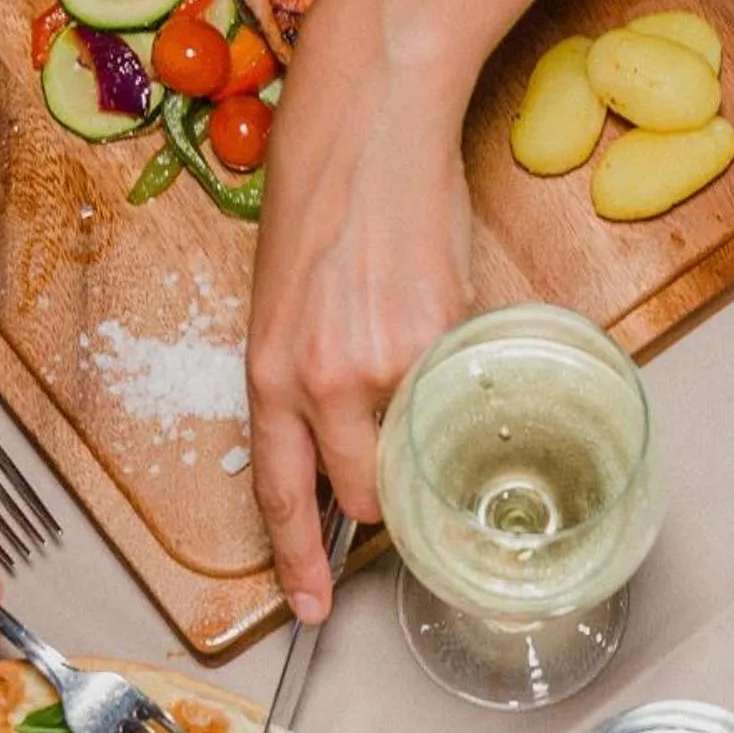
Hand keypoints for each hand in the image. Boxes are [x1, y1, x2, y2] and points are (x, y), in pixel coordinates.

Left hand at [244, 22, 471, 622]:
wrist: (371, 123)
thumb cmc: (323, 201)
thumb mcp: (283, 301)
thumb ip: (304, 374)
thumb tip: (345, 435)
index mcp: (269, 371)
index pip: (282, 493)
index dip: (297, 562)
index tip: (311, 609)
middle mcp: (322, 379)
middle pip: (361, 496)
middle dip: (383, 501)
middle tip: (401, 474)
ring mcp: (388, 362)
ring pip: (416, 456)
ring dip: (426, 447)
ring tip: (426, 394)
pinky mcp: (446, 337)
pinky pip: (460, 400)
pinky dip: (464, 393)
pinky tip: (454, 344)